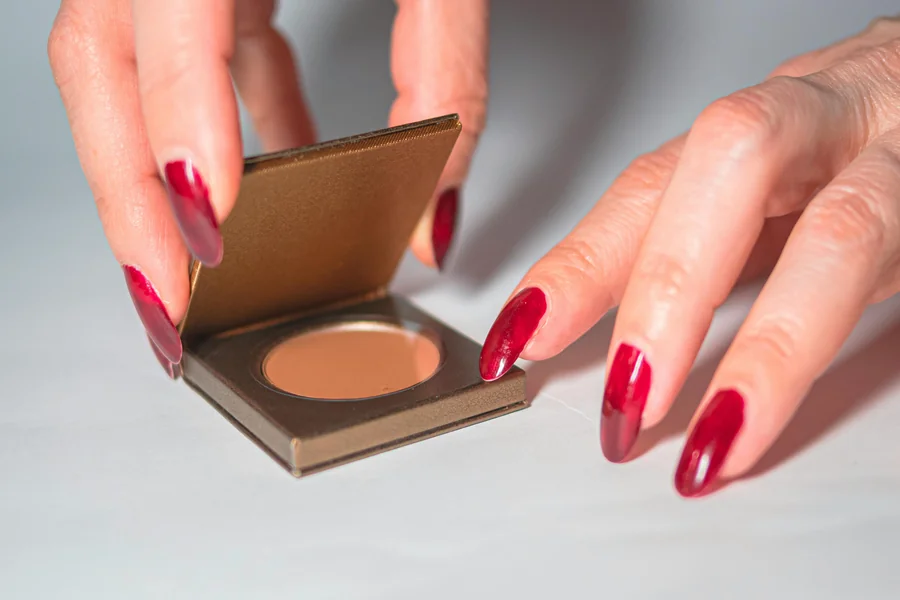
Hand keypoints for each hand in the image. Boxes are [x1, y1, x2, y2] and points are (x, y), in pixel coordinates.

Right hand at [48, 0, 487, 375]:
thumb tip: (436, 217)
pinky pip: (199, 60)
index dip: (178, 129)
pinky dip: (227, 129)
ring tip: (193, 270)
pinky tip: (264, 183)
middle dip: (128, 191)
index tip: (205, 229)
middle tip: (165, 295)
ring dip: (160, 175)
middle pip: (104, 68)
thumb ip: (445, 76)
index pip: (164, 21)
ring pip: (129, 72)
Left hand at [479, 17, 899, 496]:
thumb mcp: (781, 192)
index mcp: (762, 124)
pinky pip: (896, 266)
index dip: (580, 264)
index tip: (518, 341)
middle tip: (626, 397)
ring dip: (767, 347)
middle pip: (732, 163)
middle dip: (667, 288)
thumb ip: (712, 245)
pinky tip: (779, 417)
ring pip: (842, 228)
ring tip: (709, 437)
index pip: (651, 184)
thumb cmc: (873, 152)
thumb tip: (624, 335)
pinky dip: (832, 354)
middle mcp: (830, 114)